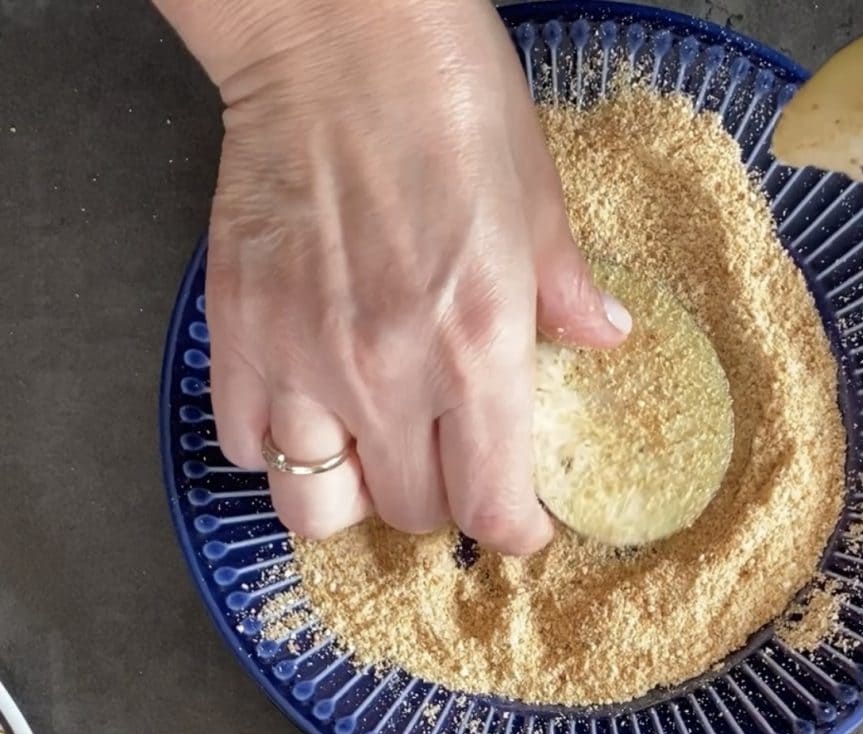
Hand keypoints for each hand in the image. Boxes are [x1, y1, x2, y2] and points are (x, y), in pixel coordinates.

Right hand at [157, 0, 630, 553]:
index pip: (489, 505)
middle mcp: (387, 371)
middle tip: (454, 462)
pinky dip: (280, 446)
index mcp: (477, 345)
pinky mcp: (237, 332)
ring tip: (374, 452)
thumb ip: (569, 293)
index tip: (521, 523)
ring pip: (317, 508)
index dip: (513, 532)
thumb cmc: (444, 98)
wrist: (334, 29)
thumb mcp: (538, 197)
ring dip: (356, 494)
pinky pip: (246, 446)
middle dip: (444, 502)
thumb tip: (604, 341)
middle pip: (410, 513)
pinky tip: (308, 406)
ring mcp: (301, 358)